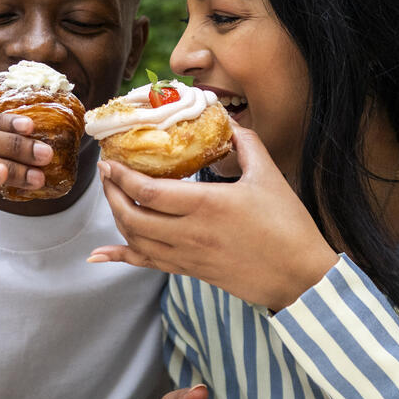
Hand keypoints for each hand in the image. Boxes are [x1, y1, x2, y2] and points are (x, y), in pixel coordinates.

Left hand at [89, 124, 336, 309]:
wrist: (299, 276)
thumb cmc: (287, 226)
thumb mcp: (267, 176)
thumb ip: (245, 144)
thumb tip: (228, 122)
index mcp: (206, 204)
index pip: (147, 191)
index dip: (121, 176)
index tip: (109, 161)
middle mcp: (189, 233)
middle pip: (132, 216)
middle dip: (111, 194)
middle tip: (106, 174)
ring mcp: (188, 256)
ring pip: (135, 240)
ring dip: (116, 218)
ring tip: (112, 197)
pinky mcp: (191, 271)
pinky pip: (147, 263)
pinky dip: (121, 256)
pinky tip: (99, 256)